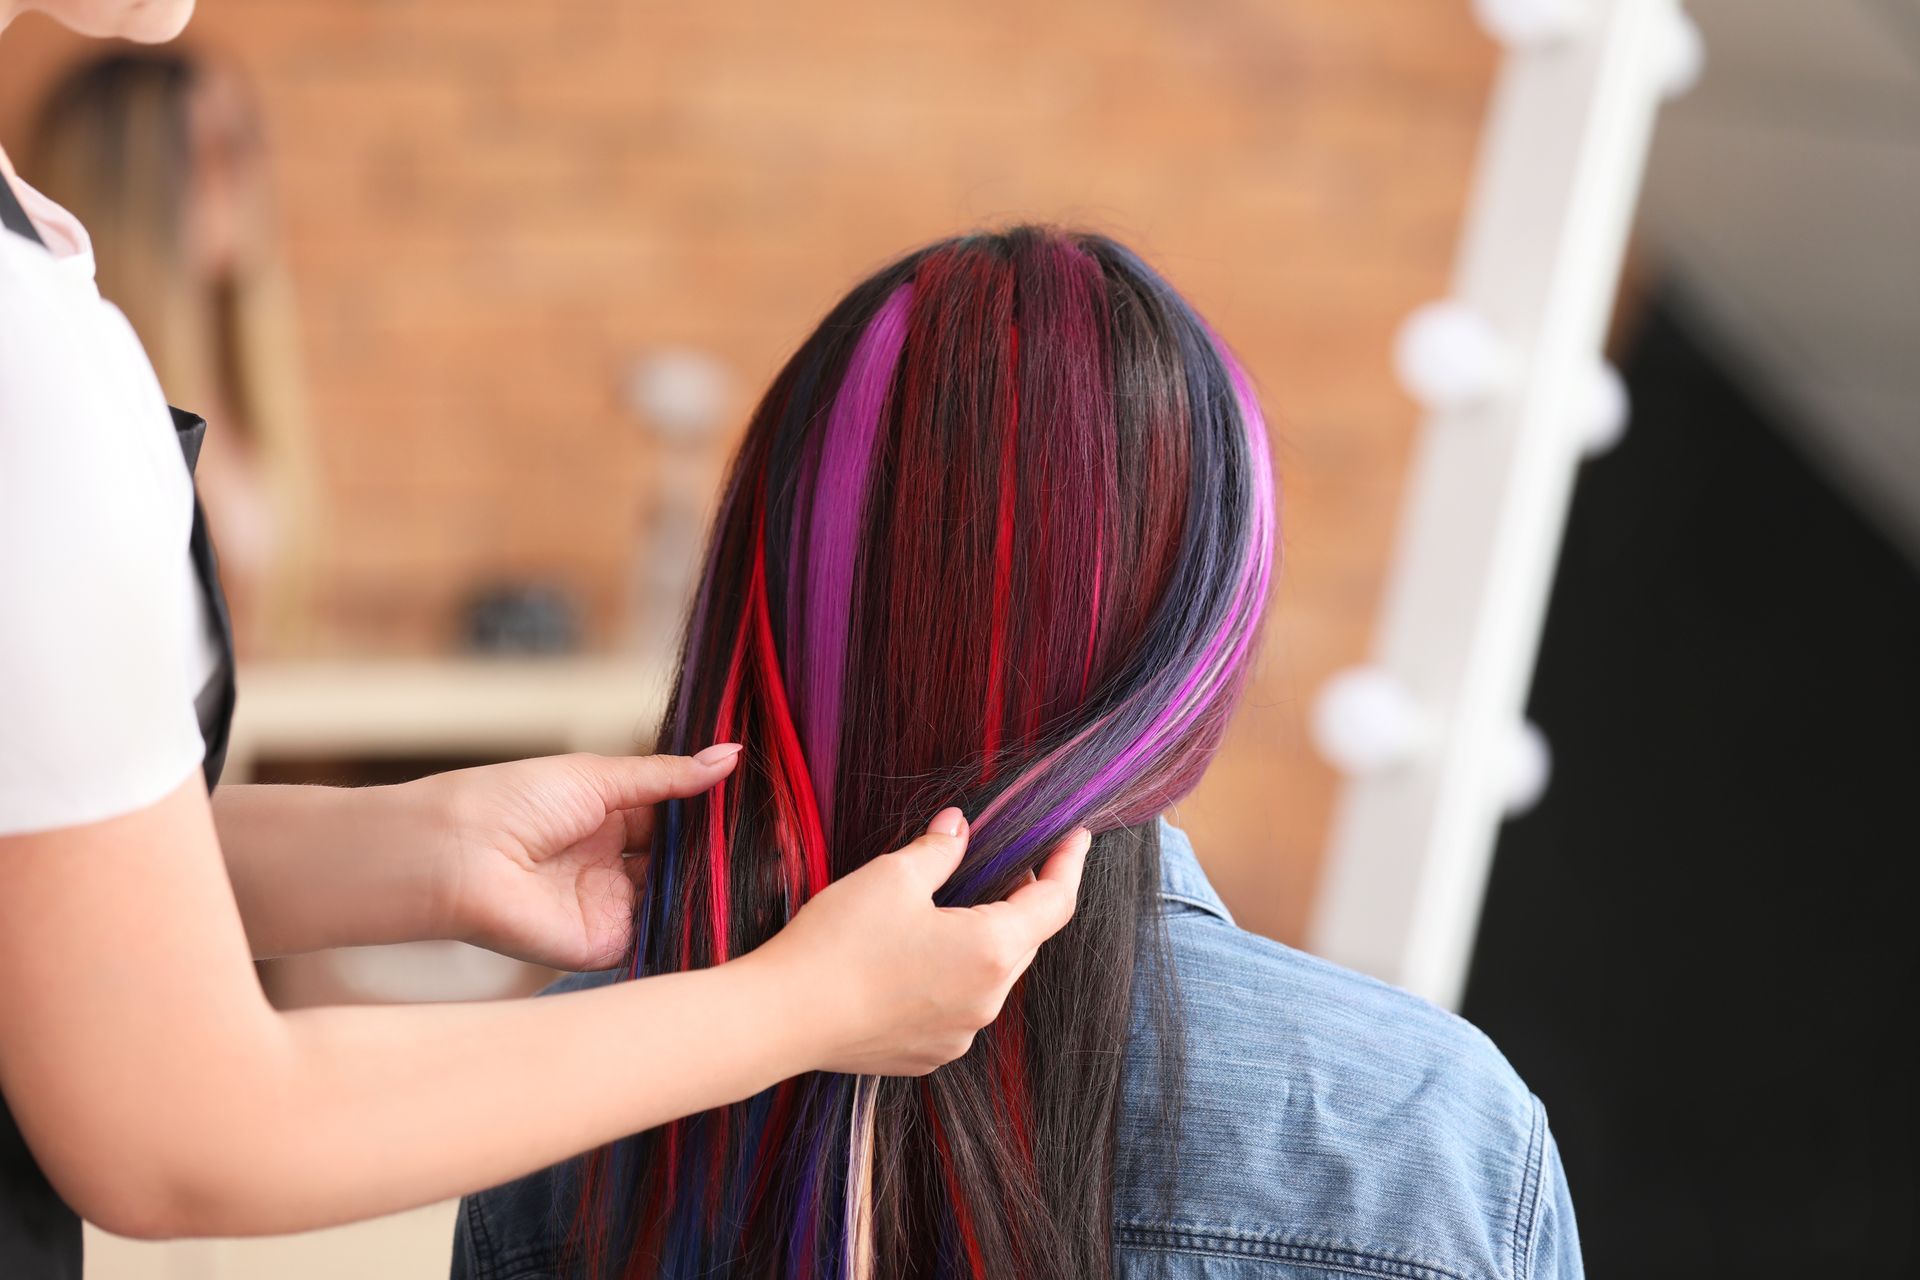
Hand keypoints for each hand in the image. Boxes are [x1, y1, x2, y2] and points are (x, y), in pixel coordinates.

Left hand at [411, 747, 742, 970]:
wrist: (459, 856)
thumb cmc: (514, 801)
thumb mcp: (599, 776)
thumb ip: (668, 776)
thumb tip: (731, 755)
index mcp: (608, 818)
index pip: (676, 818)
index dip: (716, 813)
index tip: (766, 805)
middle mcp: (614, 864)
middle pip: (684, 860)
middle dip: (726, 852)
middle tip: (783, 840)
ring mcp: (612, 905)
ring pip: (680, 896)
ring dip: (717, 885)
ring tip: (775, 866)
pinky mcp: (608, 942)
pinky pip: (661, 933)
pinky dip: (695, 920)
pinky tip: (737, 902)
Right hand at [737, 808, 1090, 1075]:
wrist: (782, 1018)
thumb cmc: (839, 943)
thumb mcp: (893, 876)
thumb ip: (939, 850)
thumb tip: (959, 828)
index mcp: (991, 950)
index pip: (1053, 902)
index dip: (1067, 865)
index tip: (1074, 838)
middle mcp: (987, 1000)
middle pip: (1024, 941)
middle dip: (1021, 900)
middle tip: (1006, 860)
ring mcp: (959, 1035)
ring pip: (990, 976)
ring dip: (983, 941)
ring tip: (950, 908)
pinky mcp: (928, 1054)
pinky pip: (958, 1007)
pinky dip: (952, 977)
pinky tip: (915, 956)